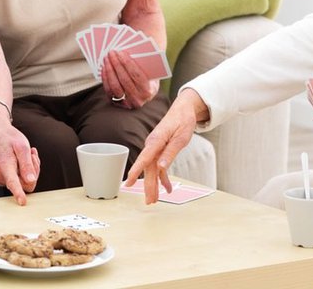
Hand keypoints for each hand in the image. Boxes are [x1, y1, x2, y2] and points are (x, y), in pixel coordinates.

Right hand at [0, 121, 39, 204]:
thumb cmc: (10, 138)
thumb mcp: (22, 146)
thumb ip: (27, 164)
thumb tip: (31, 180)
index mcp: (5, 165)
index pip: (13, 182)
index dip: (18, 193)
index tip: (22, 202)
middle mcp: (2, 175)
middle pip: (25, 184)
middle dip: (33, 171)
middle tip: (31, 156)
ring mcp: (2, 178)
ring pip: (25, 182)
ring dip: (31, 169)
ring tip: (28, 155)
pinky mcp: (5, 178)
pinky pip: (22, 179)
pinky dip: (27, 170)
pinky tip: (25, 158)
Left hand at [101, 50, 158, 108]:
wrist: (142, 93)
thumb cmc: (147, 78)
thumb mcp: (150, 72)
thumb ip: (144, 62)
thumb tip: (132, 50)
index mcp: (148, 91)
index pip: (137, 75)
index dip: (128, 63)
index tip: (121, 52)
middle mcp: (138, 100)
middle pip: (124, 80)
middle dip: (117, 64)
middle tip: (112, 52)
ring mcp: (126, 103)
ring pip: (115, 85)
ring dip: (109, 70)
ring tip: (107, 58)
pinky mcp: (115, 103)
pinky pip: (108, 90)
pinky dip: (105, 78)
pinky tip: (104, 67)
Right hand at [124, 89, 202, 203]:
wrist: (183, 110)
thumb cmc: (182, 121)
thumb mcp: (181, 138)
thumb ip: (170, 152)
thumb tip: (161, 167)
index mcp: (156, 140)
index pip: (144, 158)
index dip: (136, 171)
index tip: (129, 182)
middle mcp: (153, 145)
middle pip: (148, 168)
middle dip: (148, 186)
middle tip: (149, 201)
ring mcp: (155, 149)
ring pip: (152, 170)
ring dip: (154, 185)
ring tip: (154, 200)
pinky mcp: (159, 151)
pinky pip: (159, 167)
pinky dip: (163, 178)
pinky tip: (167, 188)